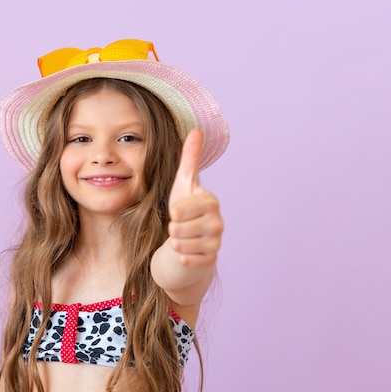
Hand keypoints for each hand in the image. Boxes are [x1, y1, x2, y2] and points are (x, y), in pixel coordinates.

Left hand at [168, 129, 223, 267]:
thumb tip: (196, 129)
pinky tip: (186, 252)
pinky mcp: (211, 261)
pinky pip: (186, 260)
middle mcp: (218, 223)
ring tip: (182, 237)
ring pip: (179, 245)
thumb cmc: (184, 209)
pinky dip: (181, 257)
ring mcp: (217, 243)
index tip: (179, 211)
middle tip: (180, 226)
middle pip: (177, 229)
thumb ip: (189, 158)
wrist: (189, 240)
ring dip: (175, 243)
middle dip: (172, 229)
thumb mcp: (183, 183)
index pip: (178, 210)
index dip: (172, 212)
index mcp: (211, 201)